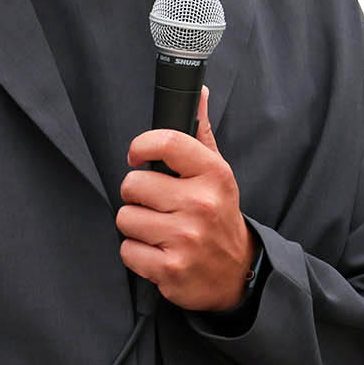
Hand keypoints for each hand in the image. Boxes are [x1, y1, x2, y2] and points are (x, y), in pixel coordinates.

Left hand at [120, 86, 252, 311]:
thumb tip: (199, 92)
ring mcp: (186, 238)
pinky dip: (138, 254)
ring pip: (125, 218)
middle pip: (132, 184)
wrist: (237, 272)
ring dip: (136, 226)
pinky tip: (159, 252)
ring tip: (160, 230)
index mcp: (214, 175)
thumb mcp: (218, 173)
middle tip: (157, 204)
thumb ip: (201, 133)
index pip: (167, 142)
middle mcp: (201, 205)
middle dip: (137, 196)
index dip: (141, 145)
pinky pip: (127, 251)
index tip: (137, 155)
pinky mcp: (170, 268)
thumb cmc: (219, 216)